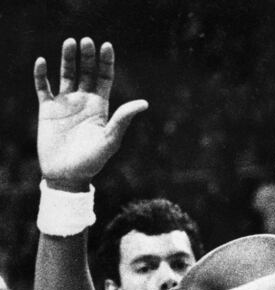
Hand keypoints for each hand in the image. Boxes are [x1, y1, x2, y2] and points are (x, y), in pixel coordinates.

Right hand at [35, 37, 147, 189]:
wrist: (67, 175)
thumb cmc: (92, 161)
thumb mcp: (110, 140)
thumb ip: (123, 120)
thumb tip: (144, 103)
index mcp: (101, 107)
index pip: (104, 78)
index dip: (106, 62)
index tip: (107, 46)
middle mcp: (83, 102)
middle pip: (86, 72)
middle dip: (87, 56)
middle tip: (87, 41)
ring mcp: (65, 104)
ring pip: (66, 74)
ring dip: (67, 58)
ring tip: (69, 42)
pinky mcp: (47, 110)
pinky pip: (43, 87)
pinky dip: (42, 74)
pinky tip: (43, 62)